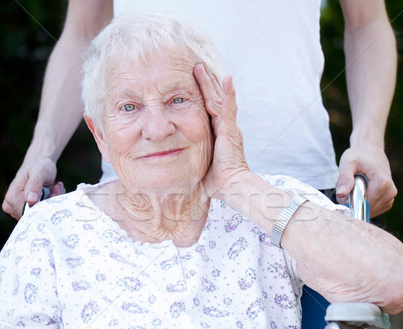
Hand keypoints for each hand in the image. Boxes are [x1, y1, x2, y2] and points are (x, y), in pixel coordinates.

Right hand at [2, 157, 65, 219]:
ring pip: (39, 214)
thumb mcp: (39, 172)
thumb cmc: (39, 166)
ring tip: (55, 188)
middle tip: (56, 189)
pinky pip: (40, 212)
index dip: (45, 205)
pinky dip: (50, 203)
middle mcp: (11, 206)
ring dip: (51, 202)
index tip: (54, 192)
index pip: (30, 213)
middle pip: (35, 215)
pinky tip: (53, 191)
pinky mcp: (24, 210)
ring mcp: (16, 210)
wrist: (38, 164)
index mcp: (12, 198)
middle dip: (50, 203)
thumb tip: (30, 200)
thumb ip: (35, 185)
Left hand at [193, 63, 248, 198]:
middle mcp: (224, 127)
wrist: (231, 187)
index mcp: (217, 132)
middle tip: (196, 66)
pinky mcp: (231, 131)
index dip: (201, 93)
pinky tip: (227, 79)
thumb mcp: (198, 162)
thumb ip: (190, 154)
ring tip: (202, 68)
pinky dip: (229, 94)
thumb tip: (171, 154)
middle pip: (213, 99)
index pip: (207, 108)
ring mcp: (229, 127)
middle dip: (205, 82)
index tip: (192, 80)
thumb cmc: (215, 181)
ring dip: (212, 83)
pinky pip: (229, 109)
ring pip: (219, 100)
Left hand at [335, 144, 396, 217]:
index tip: (345, 188)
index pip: (363, 204)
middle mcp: (390, 192)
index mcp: (382, 183)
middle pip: (365, 208)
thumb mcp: (348, 163)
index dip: (350, 200)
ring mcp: (391, 197)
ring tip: (357, 186)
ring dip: (358, 201)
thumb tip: (341, 195)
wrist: (370, 150)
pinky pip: (372, 209)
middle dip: (354, 201)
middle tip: (350, 185)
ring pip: (368, 210)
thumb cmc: (358, 155)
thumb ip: (344, 178)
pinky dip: (364, 202)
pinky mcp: (388, 201)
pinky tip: (363, 190)